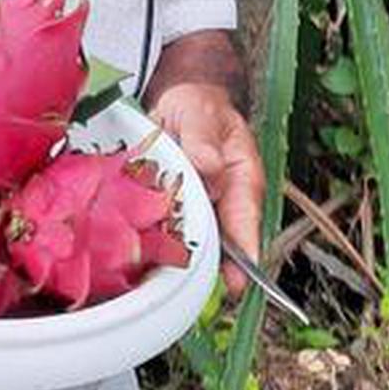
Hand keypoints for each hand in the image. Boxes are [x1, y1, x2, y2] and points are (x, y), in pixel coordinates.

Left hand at [151, 81, 264, 296]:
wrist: (178, 103)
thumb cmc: (198, 107)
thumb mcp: (200, 114)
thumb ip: (202, 141)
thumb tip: (210, 168)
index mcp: (243, 180)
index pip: (246, 220)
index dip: (243, 252)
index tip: (239, 280)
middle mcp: (225, 201)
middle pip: (221, 242)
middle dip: (207, 266)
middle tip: (190, 286)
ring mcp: (202, 209)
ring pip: (194, 242)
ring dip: (179, 257)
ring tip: (160, 276)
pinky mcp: (177, 211)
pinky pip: (169, 233)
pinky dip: (157, 244)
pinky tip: (142, 256)